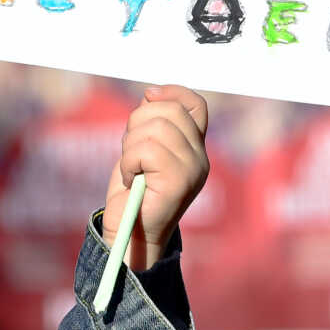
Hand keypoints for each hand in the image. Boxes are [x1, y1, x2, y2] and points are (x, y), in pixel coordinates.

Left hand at [101, 86, 211, 270]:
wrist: (130, 236)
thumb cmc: (134, 194)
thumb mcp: (141, 150)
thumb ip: (151, 124)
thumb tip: (150, 95)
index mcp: (195, 147)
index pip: (195, 104)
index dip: (172, 92)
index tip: (148, 96)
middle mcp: (201, 157)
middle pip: (168, 111)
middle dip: (137, 124)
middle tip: (131, 154)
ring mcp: (193, 169)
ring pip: (154, 128)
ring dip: (130, 148)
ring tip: (133, 170)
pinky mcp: (179, 182)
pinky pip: (145, 150)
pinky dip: (129, 163)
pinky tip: (133, 182)